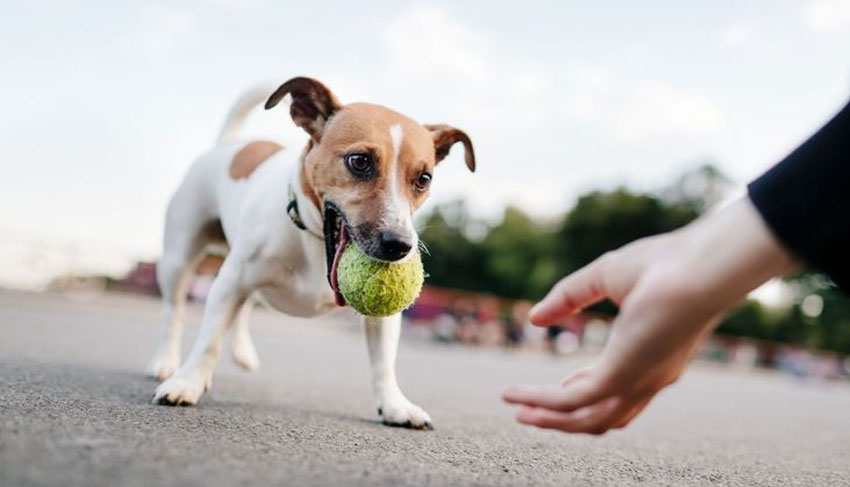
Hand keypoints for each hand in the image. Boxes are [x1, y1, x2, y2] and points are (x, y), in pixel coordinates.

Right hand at [503, 197, 793, 433]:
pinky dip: (540, 401)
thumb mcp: (607, 276)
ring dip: (549, 421)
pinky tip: (515, 396)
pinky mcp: (621, 377)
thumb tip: (534, 318)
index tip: (564, 385)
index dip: (589, 391)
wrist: (701, 266)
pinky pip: (571, 401)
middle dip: (566, 419)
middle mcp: (650, 377)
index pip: (621, 390)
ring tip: (519, 415)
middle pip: (605, 417)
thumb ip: (569, 297)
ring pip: (586, 419)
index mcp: (655, 355)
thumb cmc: (666, 262)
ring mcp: (638, 382)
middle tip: (533, 414)